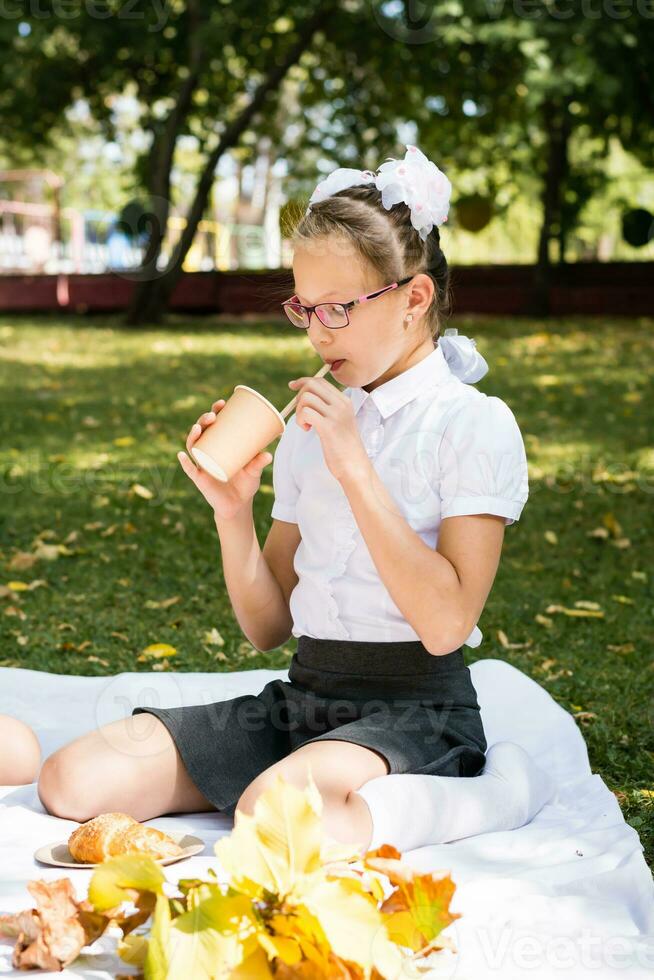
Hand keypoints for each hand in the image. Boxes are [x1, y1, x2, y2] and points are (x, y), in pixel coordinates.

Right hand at [177, 399, 272, 520]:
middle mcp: (209, 451)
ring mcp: (203, 464)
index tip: (222, 403)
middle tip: (213, 415)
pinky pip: (190, 469)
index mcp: (221, 444)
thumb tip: (268, 454)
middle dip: (204, 419)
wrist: (238, 505)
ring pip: (193, 446)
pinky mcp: (200, 478)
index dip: (216, 411)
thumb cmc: (245, 483)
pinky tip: (182, 455)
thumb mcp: (254, 471)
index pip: (215, 424)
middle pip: (202, 431)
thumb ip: (259, 463)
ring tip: (198, 428)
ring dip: (193, 435)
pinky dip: (185, 462)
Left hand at [288, 376, 368, 482]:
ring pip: (306, 398)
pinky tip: (307, 429)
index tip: (292, 387)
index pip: (320, 381)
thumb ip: (328, 407)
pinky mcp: (328, 427)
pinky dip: (300, 420)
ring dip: (299, 411)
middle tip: (302, 414)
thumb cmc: (343, 446)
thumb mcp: (340, 421)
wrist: (354, 466)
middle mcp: (342, 404)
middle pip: (312, 384)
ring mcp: (336, 415)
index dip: (303, 382)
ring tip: (306, 424)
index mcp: (345, 401)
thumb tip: (305, 394)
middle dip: (299, 396)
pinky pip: (306, 413)